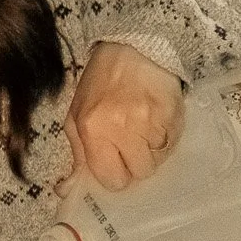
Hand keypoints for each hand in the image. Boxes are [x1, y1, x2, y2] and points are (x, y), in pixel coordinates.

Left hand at [62, 42, 185, 192]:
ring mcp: (150, 123)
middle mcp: (122, 129)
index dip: (114, 174)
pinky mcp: (174, 116)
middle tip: (130, 145)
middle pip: (139, 174)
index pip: (111, 179)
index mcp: (92, 130)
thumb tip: (66, 190)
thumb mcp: (77, 115)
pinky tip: (155, 121)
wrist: (134, 50)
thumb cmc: (101, 84)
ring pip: (158, 162)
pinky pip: (173, 145)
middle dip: (134, 164)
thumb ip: (77, 153)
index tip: (114, 161)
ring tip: (143, 129)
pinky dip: (165, 138)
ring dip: (151, 151)